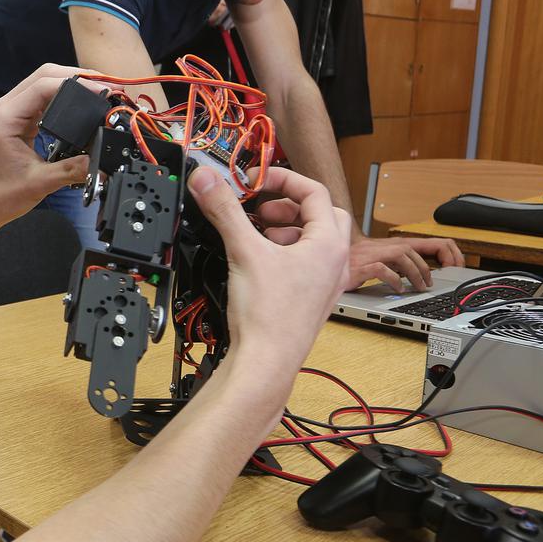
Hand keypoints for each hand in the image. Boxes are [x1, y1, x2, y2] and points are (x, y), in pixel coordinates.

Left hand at [0, 65, 92, 227]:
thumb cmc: (3, 194)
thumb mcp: (42, 183)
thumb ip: (73, 170)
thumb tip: (102, 162)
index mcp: (5, 119)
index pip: (42, 86)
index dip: (76, 84)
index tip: (101, 90)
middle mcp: (5, 108)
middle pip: (45, 74)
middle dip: (78, 76)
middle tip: (107, 85)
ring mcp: (11, 109)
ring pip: (45, 80)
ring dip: (73, 81)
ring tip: (99, 89)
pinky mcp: (19, 115)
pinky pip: (44, 94)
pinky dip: (65, 93)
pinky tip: (82, 99)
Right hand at [186, 166, 350, 371]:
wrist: (266, 362)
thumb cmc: (268, 316)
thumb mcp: (243, 251)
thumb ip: (224, 210)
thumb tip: (207, 180)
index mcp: (329, 244)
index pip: (314, 192)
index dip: (283, 179)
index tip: (257, 181)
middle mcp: (335, 263)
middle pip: (321, 215)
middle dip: (288, 206)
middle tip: (262, 208)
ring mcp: (326, 283)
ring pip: (315, 241)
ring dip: (287, 229)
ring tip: (259, 233)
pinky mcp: (312, 299)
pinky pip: (307, 264)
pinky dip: (286, 253)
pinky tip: (260, 262)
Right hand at [345, 236, 464, 292]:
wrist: (328, 255)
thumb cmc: (358, 260)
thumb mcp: (385, 259)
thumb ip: (404, 264)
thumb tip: (426, 275)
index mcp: (398, 244)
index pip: (435, 242)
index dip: (451, 255)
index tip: (455, 269)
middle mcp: (388, 246)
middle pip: (417, 250)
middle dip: (429, 269)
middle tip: (430, 286)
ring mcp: (375, 254)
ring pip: (403, 257)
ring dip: (415, 273)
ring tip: (418, 288)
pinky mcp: (363, 265)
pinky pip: (383, 269)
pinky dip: (394, 280)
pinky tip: (398, 289)